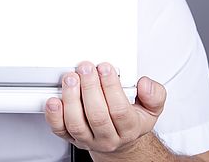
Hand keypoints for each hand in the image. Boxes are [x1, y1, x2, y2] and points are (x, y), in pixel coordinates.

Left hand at [44, 61, 165, 154]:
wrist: (119, 141)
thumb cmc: (131, 120)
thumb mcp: (152, 108)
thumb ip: (154, 95)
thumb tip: (145, 85)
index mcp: (129, 128)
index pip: (119, 110)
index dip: (111, 87)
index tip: (105, 68)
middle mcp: (108, 137)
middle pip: (97, 116)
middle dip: (90, 88)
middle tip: (86, 68)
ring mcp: (88, 138)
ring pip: (77, 123)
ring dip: (71, 98)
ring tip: (71, 78)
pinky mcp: (71, 138)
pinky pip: (60, 130)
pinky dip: (54, 115)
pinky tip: (54, 100)